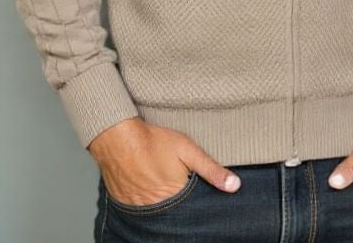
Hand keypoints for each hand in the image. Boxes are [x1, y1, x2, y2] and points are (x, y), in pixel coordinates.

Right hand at [87, 117, 241, 204]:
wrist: (117, 137)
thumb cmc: (153, 141)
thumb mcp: (188, 150)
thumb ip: (211, 169)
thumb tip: (235, 186)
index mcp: (176, 197)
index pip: (193, 210)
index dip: (196, 202)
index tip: (196, 194)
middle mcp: (157, 208)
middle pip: (175, 214)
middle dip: (179, 205)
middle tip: (176, 186)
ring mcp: (139, 208)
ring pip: (158, 214)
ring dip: (163, 205)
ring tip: (163, 187)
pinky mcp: (126, 205)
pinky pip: (140, 211)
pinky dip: (146, 204)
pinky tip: (148, 189)